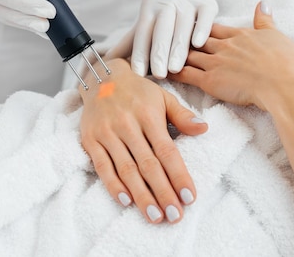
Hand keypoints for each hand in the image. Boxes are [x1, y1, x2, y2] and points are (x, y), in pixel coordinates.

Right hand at [78, 58, 207, 223]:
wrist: (100, 77)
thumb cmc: (137, 91)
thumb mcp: (163, 96)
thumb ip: (182, 115)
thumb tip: (203, 128)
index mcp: (148, 114)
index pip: (166, 151)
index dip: (178, 175)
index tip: (189, 197)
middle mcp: (126, 125)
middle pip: (147, 165)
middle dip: (163, 193)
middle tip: (175, 216)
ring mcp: (106, 133)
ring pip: (126, 170)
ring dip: (141, 196)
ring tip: (155, 216)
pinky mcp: (90, 140)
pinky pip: (102, 167)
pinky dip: (113, 185)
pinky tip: (126, 202)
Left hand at [130, 0, 228, 77]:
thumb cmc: (164, 8)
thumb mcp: (147, 20)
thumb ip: (130, 42)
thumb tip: (108, 62)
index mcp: (149, 6)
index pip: (143, 32)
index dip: (140, 53)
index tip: (138, 74)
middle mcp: (167, 1)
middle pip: (162, 29)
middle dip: (158, 53)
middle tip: (158, 74)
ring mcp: (187, 0)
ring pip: (182, 25)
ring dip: (178, 48)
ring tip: (175, 68)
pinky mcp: (207, 1)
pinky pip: (205, 16)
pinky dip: (201, 29)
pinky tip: (198, 44)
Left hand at [168, 1, 293, 109]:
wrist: (286, 85)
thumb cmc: (289, 64)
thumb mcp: (278, 36)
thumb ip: (266, 21)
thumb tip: (263, 3)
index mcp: (242, 35)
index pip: (215, 28)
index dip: (201, 27)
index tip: (189, 25)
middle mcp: (225, 46)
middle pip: (197, 39)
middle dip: (182, 38)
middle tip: (166, 36)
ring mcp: (216, 62)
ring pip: (188, 54)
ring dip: (173, 53)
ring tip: (158, 52)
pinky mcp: (210, 81)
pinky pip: (186, 75)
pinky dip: (173, 72)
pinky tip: (162, 71)